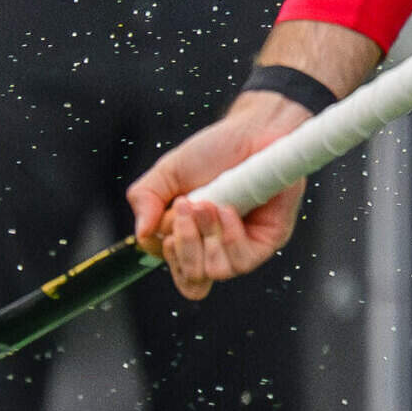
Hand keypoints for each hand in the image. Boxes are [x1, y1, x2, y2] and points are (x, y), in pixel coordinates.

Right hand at [123, 92, 316, 299]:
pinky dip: (228, 236)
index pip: (183, 275)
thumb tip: (142, 235)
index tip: (165, 231)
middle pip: (195, 280)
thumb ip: (145, 200)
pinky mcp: (269, 239)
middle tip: (185, 206)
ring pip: (217, 270)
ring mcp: (246, 245)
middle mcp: (221, 247)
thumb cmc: (213, 150)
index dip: (170, 259)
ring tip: (207, 203)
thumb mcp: (167, 173)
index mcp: (196, 238)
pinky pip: (242, 259)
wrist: (251, 130)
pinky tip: (226, 209)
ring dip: (204, 236)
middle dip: (183, 244)